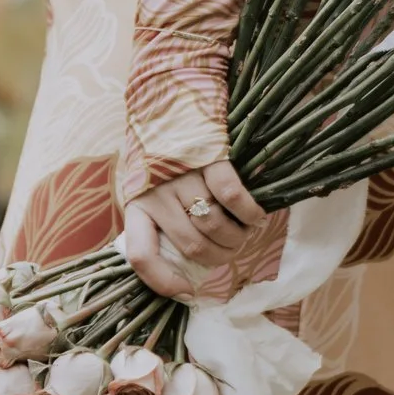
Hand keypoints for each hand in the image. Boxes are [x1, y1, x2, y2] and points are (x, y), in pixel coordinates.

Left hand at [120, 158, 273, 301]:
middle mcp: (157, 193)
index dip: (164, 282)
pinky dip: (249, 213)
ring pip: (215, 226)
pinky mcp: (209, 158)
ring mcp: (183, 176)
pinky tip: (255, 216)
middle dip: (220, 256)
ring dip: (237, 237)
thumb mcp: (150, 189)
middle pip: (193, 246)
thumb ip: (161, 222)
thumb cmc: (164, 157)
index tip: (188, 291)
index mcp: (138, 204)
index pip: (141, 255)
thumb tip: (187, 272)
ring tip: (245, 232)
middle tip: (233, 249)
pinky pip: (233, 197)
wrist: (172, 103)